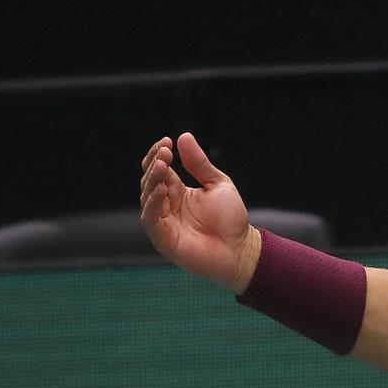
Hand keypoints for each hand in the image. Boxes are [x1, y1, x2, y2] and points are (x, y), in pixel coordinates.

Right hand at [138, 133, 259, 289]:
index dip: (158, 154)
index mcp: (177, 191)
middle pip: (150, 180)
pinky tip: (162, 190)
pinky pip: (150, 219)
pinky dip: (152, 203)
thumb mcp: (217, 184)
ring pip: (147, 197)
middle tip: (165, 152)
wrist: (241, 250)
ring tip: (163, 165)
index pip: (158, 169)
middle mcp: (166, 205)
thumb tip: (184, 136)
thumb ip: (200, 164)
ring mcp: (163, 222)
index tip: (167, 142)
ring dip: (153, 180)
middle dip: (155, 164)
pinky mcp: (163, 239)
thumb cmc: (231, 220)